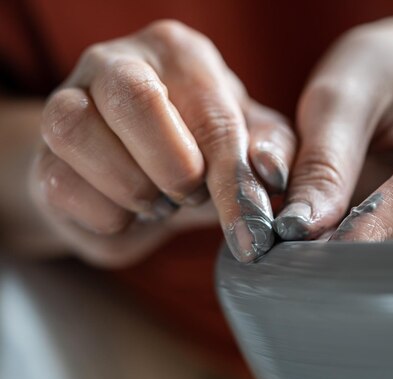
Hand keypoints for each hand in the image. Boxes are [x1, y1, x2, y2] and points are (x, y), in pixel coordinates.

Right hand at [32, 20, 294, 265]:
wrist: (140, 172)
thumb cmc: (203, 150)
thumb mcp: (249, 143)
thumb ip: (269, 151)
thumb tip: (270, 172)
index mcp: (179, 53)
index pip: (212, 116)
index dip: (233, 182)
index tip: (250, 232)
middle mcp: (117, 61)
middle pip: (134, 99)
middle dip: (174, 169)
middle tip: (191, 194)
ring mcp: (68, 100)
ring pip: (77, 131)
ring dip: (133, 189)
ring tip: (159, 200)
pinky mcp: (44, 151)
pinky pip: (61, 183)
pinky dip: (106, 214)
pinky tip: (128, 210)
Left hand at [274, 18, 392, 241]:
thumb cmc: (388, 73)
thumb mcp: (346, 94)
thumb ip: (325, 159)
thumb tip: (302, 227)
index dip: (367, 227)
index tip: (315, 253)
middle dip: (367, 252)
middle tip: (304, 260)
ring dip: (372, 262)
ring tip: (320, 252)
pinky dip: (382, 260)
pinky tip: (348, 249)